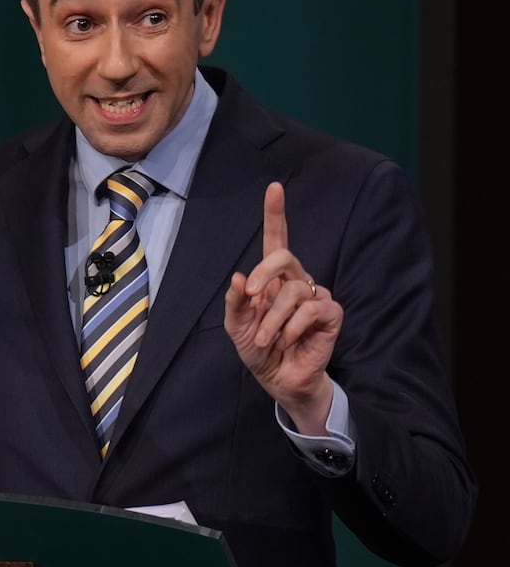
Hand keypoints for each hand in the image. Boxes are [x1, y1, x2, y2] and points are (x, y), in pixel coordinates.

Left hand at [224, 181, 342, 434]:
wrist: (279, 378)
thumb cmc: (259, 349)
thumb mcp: (237, 327)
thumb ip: (235, 302)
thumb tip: (238, 277)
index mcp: (273, 279)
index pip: (277, 239)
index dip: (276, 213)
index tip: (275, 188)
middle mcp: (297, 281)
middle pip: (284, 256)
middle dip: (264, 274)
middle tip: (252, 296)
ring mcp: (316, 295)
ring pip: (294, 290)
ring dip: (273, 319)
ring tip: (267, 339)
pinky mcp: (331, 313)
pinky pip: (311, 309)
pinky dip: (293, 327)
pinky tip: (289, 340)